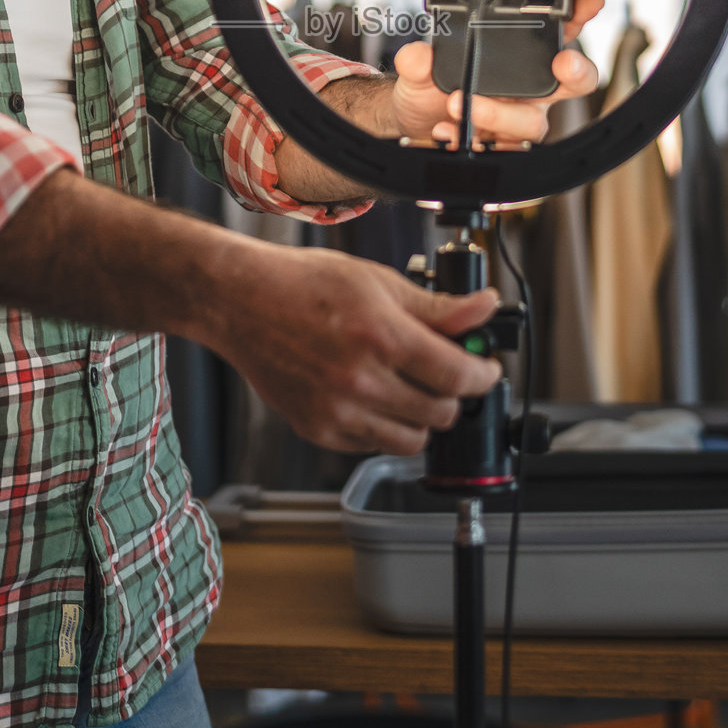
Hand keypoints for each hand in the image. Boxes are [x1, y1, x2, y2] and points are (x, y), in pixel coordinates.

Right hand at [208, 242, 501, 453]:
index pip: (457, 376)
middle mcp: (360, 381)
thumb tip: (484, 307)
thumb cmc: (305, 284)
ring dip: (422, 416)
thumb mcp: (379, 281)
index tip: (486, 369)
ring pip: (412, 440)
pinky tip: (374, 395)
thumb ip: (437, 306)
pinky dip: (385, 426)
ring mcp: (337, 412)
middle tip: (445, 371)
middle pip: (440, 412)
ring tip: (410, 385)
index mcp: (381, 336)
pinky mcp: (318, 430)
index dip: (483, 375)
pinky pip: (374, 445)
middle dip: (453, 393)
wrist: (242, 302)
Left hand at [389, 0, 605, 148]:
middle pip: (574, 81)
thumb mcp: (418, 69)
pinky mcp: (505, 148)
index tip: (588, 1)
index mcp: (520, 56)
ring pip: (532, 121)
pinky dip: (477, 140)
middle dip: (577, 71)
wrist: (413, 127)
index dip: (578, 13)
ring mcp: (520, 119)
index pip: (557, 30)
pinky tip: (450, 133)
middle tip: (563, 64)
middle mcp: (530, 88)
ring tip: (461, 105)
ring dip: (501, 113)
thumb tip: (418, 56)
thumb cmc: (429, 89)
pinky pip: (505, 151)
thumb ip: (418, 60)